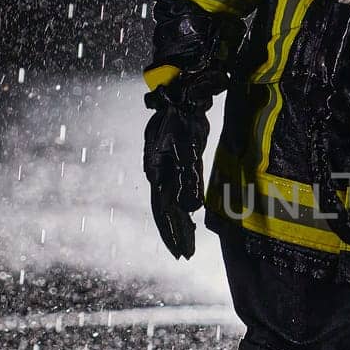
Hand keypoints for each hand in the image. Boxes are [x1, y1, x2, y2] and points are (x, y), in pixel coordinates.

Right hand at [142, 89, 210, 259]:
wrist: (183, 93)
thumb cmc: (182, 117)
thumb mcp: (187, 147)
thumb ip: (189, 179)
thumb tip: (191, 208)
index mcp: (157, 171)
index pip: (162, 209)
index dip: (171, 232)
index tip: (181, 252)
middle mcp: (160, 172)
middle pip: (166, 210)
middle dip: (176, 234)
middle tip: (187, 255)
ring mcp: (170, 167)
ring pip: (173, 202)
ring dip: (181, 223)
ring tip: (189, 245)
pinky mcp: (182, 162)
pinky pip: (182, 189)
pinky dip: (187, 206)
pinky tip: (192, 218)